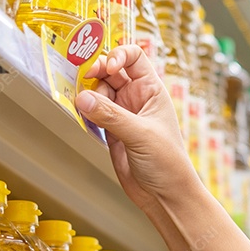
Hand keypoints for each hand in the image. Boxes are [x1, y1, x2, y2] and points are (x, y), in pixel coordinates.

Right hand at [75, 45, 196, 211]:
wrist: (164, 195)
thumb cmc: (167, 162)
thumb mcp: (140, 134)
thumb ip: (111, 115)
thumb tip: (83, 97)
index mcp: (152, 90)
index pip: (134, 58)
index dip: (119, 55)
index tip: (107, 67)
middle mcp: (137, 98)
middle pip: (110, 71)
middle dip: (96, 72)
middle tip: (84, 82)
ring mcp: (123, 114)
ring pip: (98, 91)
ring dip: (88, 94)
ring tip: (83, 105)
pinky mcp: (111, 131)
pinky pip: (93, 112)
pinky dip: (84, 110)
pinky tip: (81, 114)